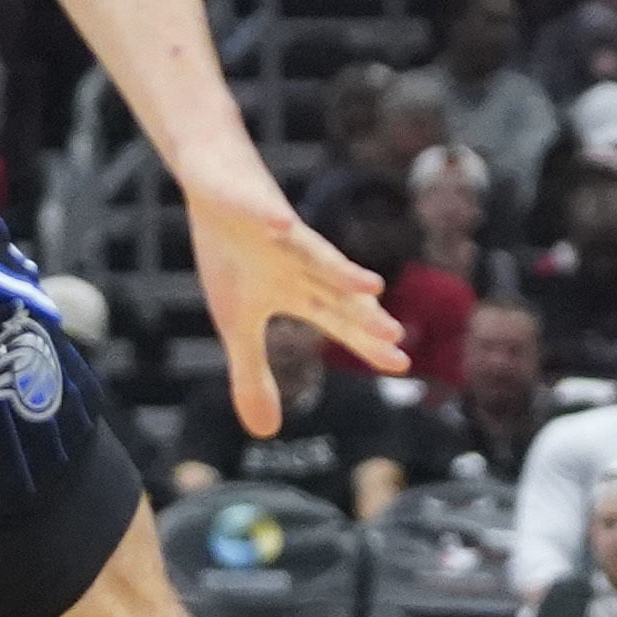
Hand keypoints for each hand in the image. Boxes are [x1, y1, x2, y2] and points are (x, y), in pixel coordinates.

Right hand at [186, 179, 401, 432]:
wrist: (214, 182)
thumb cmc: (233, 254)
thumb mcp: (236, 323)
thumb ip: (253, 376)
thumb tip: (266, 434)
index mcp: (296, 290)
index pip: (338, 320)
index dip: (366, 342)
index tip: (401, 366)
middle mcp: (297, 260)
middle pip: (335, 289)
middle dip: (362, 314)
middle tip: (395, 336)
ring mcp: (275, 229)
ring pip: (311, 249)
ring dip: (337, 268)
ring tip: (368, 286)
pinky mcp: (246, 200)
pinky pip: (258, 209)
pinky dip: (268, 218)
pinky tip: (281, 225)